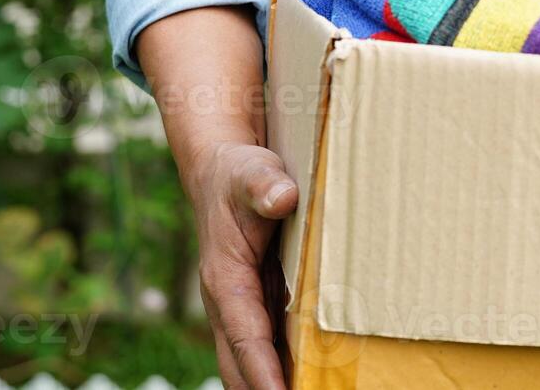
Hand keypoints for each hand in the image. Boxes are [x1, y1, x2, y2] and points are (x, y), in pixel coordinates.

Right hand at [184, 141, 298, 389]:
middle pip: (242, 364)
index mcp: (225, 280)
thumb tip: (282, 198)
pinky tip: (315, 374)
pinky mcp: (256, 304)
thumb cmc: (240, 174)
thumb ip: (264, 185)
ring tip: (316, 387)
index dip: (264, 370)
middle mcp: (228, 303)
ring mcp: (241, 308)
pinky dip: (284, 366)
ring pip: (251, 361)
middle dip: (268, 388)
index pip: (246, 336)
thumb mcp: (252, 171)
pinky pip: (266, 345)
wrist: (223, 173)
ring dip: (276, 382)